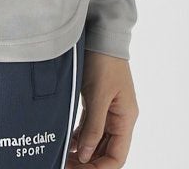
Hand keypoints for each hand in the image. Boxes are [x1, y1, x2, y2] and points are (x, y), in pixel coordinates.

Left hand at [67, 50, 139, 166]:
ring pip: (96, 140)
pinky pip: (89, 127)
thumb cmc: (104, 61)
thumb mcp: (98, 95)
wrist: (100, 33)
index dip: (100, 168)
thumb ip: (93, 126)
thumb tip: (86, 156)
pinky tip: (67, 142)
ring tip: (63, 157)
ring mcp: (108, 110)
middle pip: (106, 151)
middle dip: (88, 162)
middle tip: (65, 165)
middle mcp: (119, 118)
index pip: (117, 157)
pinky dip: (79, 137)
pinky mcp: (96, 101)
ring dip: (82, 151)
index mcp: (125, 119)